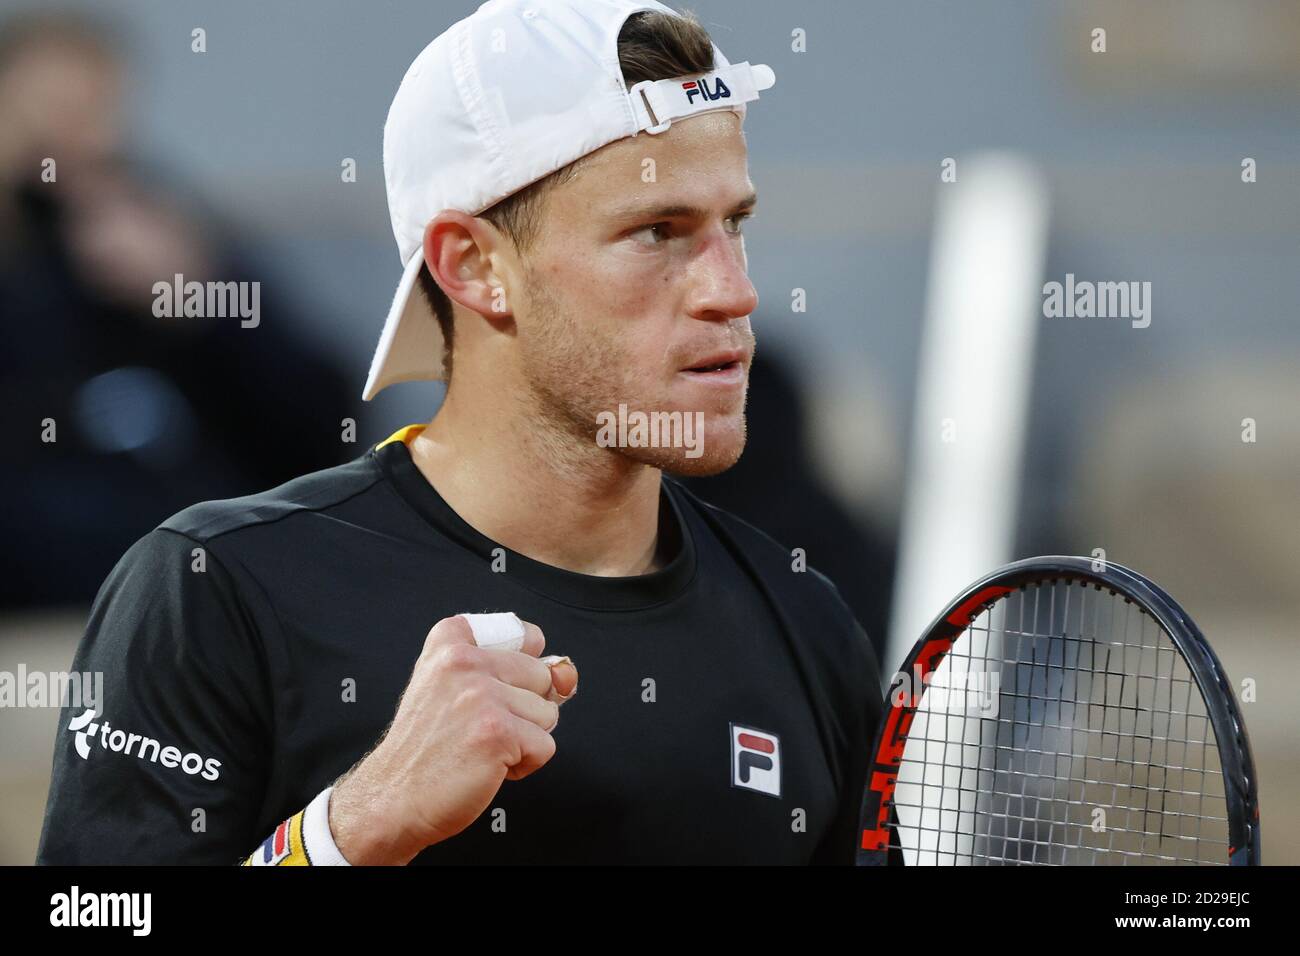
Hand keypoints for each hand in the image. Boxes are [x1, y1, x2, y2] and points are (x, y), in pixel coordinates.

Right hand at [328, 614, 577, 864]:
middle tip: (479, 728)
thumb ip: (513, 670)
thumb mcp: (454, 688)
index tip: (492, 688)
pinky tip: (488, 767)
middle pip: (542, 677)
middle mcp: (464, 661)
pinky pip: (545, 746)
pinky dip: (524, 765)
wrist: (392, 797)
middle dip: (524, 709)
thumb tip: (566, 674)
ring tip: (480, 747)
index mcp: (451, 642)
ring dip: (523, 739)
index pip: (527, 635)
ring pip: (547, 713)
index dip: (521, 671)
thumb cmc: (426, 748)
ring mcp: (481, 695)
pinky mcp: (497, 732)